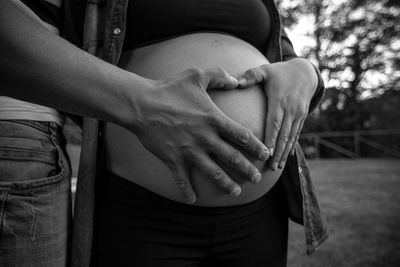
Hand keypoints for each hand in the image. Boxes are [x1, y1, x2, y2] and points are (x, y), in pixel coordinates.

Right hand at [131, 68, 268, 203]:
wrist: (141, 104)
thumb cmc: (169, 88)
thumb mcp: (197, 75)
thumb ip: (220, 76)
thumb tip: (237, 80)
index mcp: (213, 119)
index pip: (242, 136)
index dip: (256, 146)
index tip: (265, 154)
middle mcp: (204, 138)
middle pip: (232, 157)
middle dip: (246, 169)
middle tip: (256, 179)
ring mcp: (189, 151)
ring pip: (212, 172)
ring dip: (226, 183)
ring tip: (236, 192)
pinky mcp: (173, 159)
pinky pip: (181, 179)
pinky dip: (186, 191)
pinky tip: (192, 200)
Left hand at [237, 58, 317, 169]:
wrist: (305, 72)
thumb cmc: (280, 72)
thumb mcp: (266, 70)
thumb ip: (251, 76)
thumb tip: (236, 82)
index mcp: (280, 100)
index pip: (275, 122)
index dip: (271, 138)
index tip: (266, 152)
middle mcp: (291, 109)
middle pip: (284, 134)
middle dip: (278, 151)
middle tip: (270, 167)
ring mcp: (298, 114)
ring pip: (291, 137)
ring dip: (284, 153)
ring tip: (277, 168)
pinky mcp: (302, 117)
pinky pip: (297, 134)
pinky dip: (292, 147)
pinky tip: (286, 159)